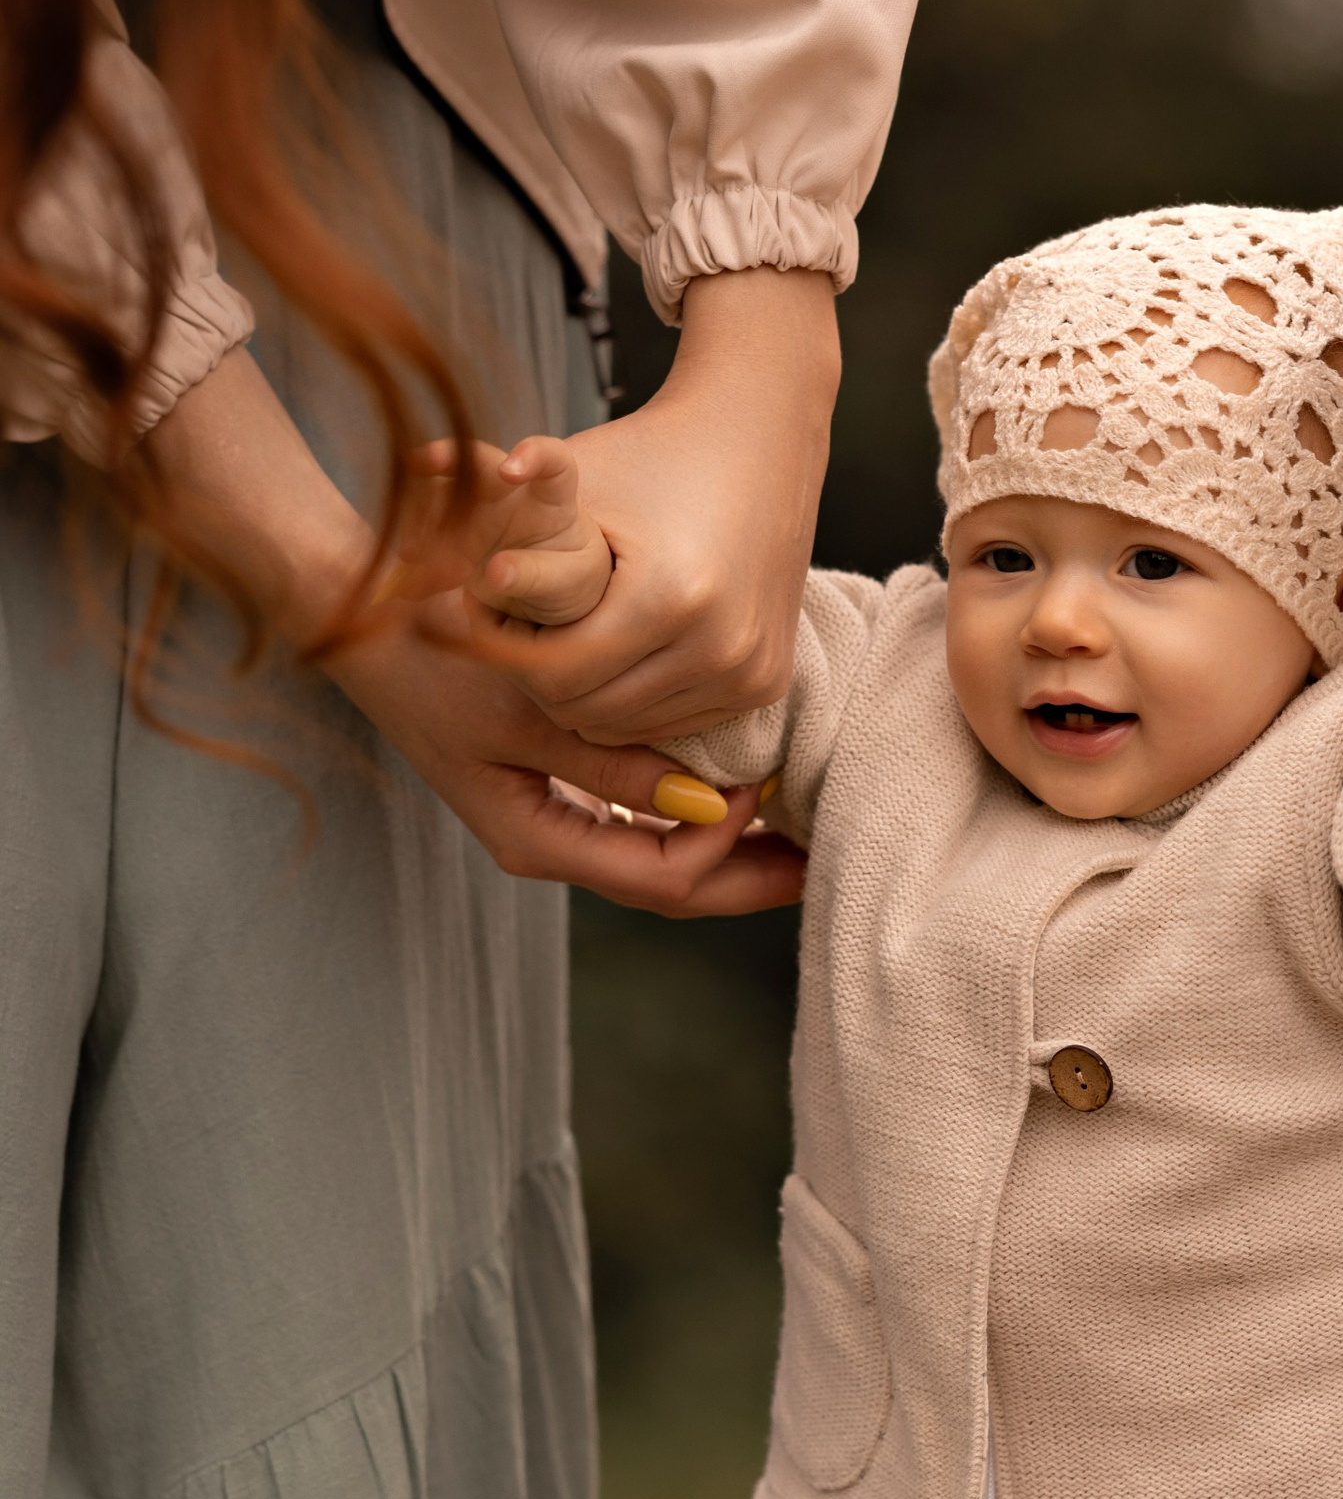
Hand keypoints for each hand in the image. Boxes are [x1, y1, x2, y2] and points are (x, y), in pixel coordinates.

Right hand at [326, 599, 803, 910]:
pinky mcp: (553, 785)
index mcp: (536, 839)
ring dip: (732, 852)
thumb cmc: (438, 647)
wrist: (358, 608)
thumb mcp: (527, 703)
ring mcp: (550, 819)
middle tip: (828, 854)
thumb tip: (708, 805)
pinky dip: (696, 818)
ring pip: (660, 863)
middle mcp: (547, 844)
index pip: (660, 880)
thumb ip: (614, 763)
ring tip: (802, 827)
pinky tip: (741, 791)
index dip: (726, 850)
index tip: (766, 781)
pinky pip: (641, 824)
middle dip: (751, 880)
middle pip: (670, 890)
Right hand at [420, 432, 615, 626]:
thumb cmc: (568, 576)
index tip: (510, 471)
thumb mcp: (567, 581)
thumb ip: (537, 575)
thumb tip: (496, 573)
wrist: (546, 590)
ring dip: (422, 520)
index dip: (533, 454)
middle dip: (446, 455)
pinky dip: (415, 553)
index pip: (552, 459)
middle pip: (477, 459)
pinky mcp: (450, 526)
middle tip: (416, 461)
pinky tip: (413, 583)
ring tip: (417, 559)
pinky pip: (424, 528)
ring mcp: (475, 504)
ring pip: (440, 494)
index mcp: (551, 496)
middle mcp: (508, 489)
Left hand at [467, 265, 837, 744]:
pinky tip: (624, 650)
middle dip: (546, 678)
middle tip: (532, 628)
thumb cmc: (651, 452)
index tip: (499, 614)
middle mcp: (719, 647)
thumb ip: (494, 491)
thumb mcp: (574, 473)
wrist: (763, 432)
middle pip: (588, 712)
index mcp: (668, 599)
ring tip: (576, 635)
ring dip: (591, 694)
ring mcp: (749, 672)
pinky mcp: (766, 683)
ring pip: (629, 727)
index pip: (551, 679)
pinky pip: (675, 723)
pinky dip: (639, 697)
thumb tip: (416, 461)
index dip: (509, 653)